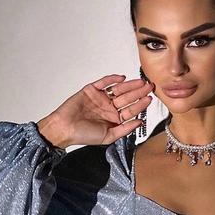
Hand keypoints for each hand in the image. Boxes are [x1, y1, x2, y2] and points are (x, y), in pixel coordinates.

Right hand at [36, 74, 154, 148]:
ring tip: (140, 82)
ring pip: (118, 89)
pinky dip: (112, 79)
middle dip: (139, 92)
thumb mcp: (108, 136)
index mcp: (113, 118)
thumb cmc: (83, 135)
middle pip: (127, 97)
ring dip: (129, 85)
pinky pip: (104, 82)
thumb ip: (125, 129)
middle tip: (150, 86)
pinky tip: (122, 78)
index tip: (150, 99)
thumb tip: (139, 123)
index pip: (131, 110)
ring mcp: (101, 98)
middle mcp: (109, 107)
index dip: (140, 104)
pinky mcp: (91, 90)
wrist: (64, 128)